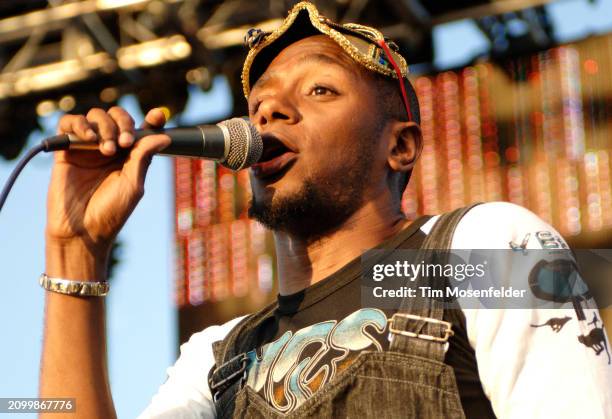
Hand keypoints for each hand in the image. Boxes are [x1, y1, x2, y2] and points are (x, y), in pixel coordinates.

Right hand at [45, 107, 170, 269]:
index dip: (151, 120)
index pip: (140, 130)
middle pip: (117, 117)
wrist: (82, 230)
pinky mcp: (67, 150)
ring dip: (105, 126)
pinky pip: (69, 123)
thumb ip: (143, 157)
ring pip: (95, 116)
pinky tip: (89, 138)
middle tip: (125, 142)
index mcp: (130, 156)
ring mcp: (88, 147)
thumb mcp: (133, 184)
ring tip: (107, 149)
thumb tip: (163, 136)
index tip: (159, 115)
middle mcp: (110, 148)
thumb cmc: (111, 212)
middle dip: (124, 123)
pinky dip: (80, 124)